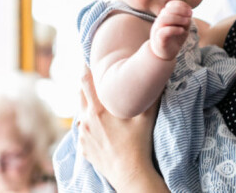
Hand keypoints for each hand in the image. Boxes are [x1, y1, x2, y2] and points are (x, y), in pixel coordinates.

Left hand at [77, 66, 161, 189]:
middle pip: (80, 94)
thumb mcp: (146, 116)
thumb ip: (148, 94)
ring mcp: (83, 134)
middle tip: (97, 80)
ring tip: (102, 105)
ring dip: (88, 105)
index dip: (85, 68)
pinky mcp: (83, 147)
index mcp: (98, 109)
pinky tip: (102, 127)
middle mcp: (86, 120)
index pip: (85, 81)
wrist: (130, 173)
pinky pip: (83, 130)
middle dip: (86, 85)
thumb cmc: (139, 143)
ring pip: (81, 112)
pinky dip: (89, 124)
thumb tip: (156, 75)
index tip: (87, 61)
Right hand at [149, 0, 191, 59]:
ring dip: (177, 19)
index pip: (170, 5)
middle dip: (180, 10)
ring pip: (164, 19)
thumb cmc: (174, 39)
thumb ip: (185, 19)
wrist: (165, 53)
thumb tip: (190, 11)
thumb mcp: (182, 27)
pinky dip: (174, 30)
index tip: (190, 11)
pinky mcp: (159, 40)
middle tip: (190, 15)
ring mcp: (158, 30)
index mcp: (165, 16)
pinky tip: (182, 31)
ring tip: (187, 22)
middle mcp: (159, 21)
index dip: (181, 5)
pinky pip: (163, 32)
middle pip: (167, 10)